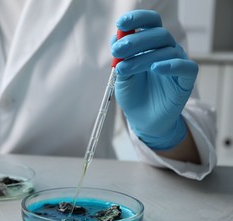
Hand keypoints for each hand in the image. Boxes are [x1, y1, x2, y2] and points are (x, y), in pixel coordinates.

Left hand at [112, 10, 198, 149]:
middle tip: (117, 50)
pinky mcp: (186, 80)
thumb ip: (121, 58)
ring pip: (167, 51)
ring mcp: (177, 64)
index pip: (150, 22)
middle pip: (158, 34)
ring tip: (124, 68)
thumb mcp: (121, 76)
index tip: (121, 24)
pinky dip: (170, 65)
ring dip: (142, 58)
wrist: (143, 120)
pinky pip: (185, 67)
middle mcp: (166, 50)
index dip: (138, 19)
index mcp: (151, 45)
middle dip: (135, 40)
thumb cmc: (133, 95)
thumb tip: (115, 38)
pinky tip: (155, 69)